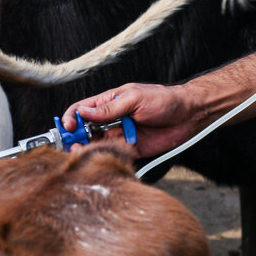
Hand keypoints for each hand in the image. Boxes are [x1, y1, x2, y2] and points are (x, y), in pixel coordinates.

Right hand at [61, 83, 201, 157]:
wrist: (189, 115)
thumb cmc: (164, 100)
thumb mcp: (133, 99)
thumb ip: (108, 108)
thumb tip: (83, 112)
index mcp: (108, 103)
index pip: (81, 110)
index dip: (70, 118)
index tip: (67, 126)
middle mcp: (111, 120)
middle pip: (84, 130)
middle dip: (75, 137)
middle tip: (71, 143)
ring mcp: (119, 135)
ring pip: (96, 144)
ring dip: (87, 148)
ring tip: (82, 151)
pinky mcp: (129, 150)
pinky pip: (113, 154)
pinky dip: (105, 156)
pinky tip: (102, 155)